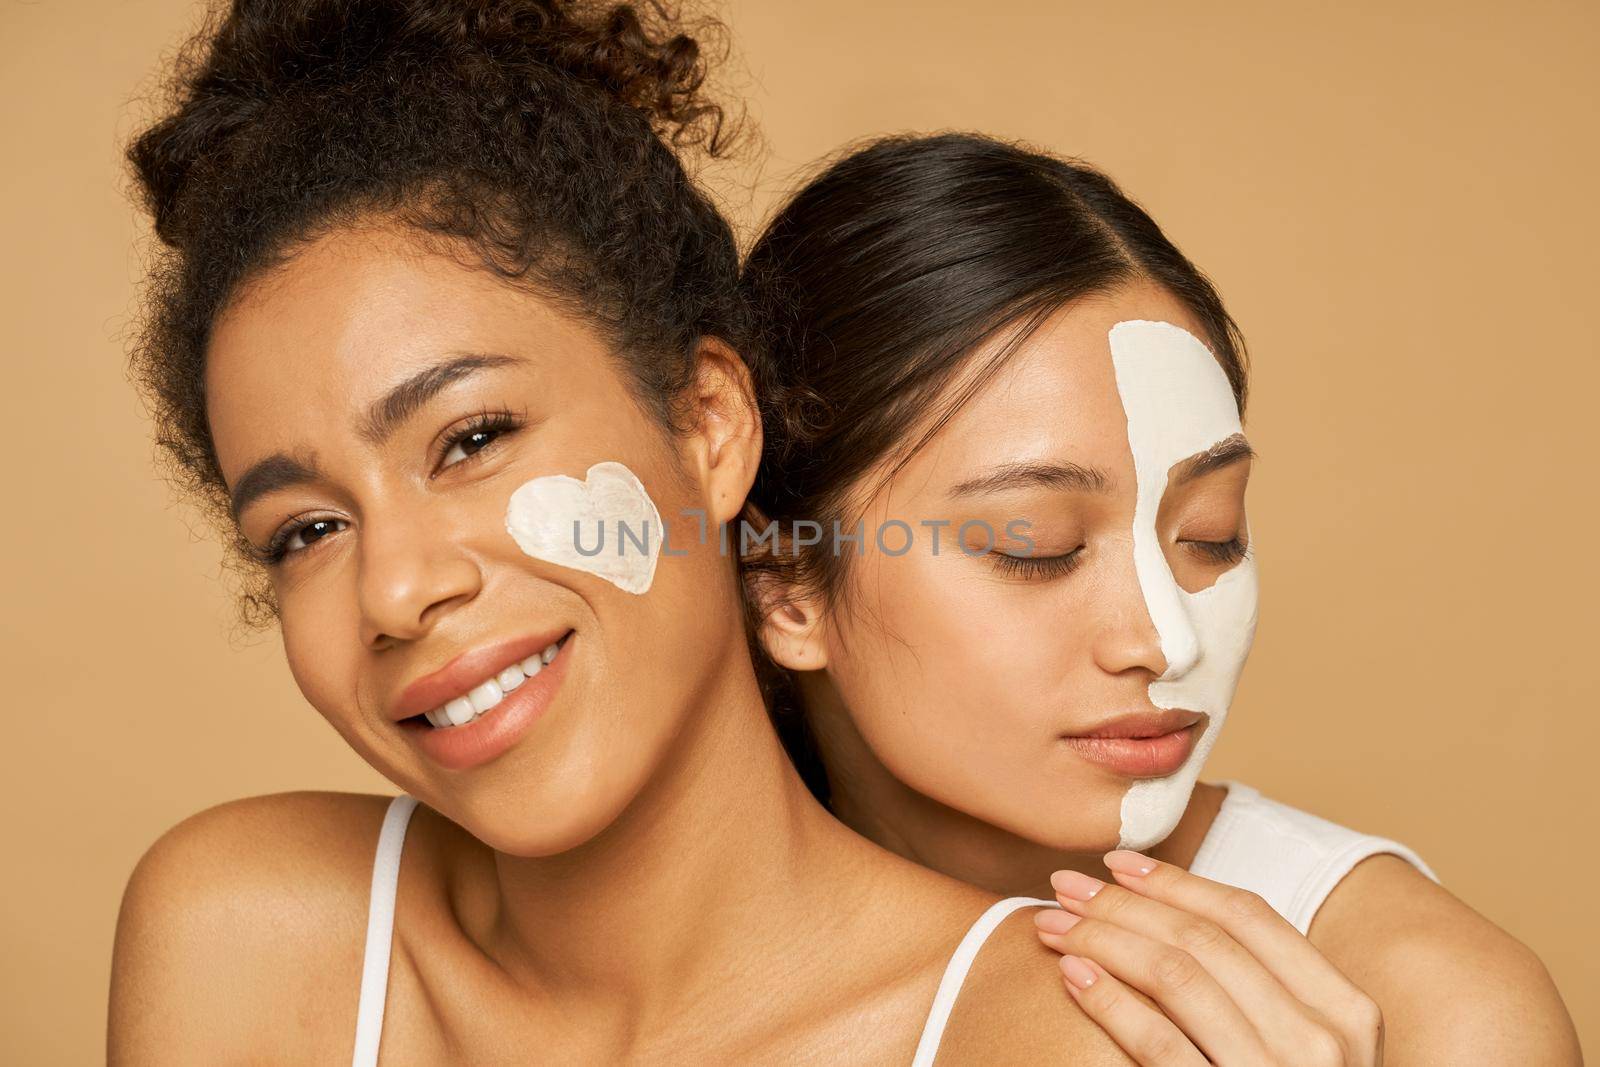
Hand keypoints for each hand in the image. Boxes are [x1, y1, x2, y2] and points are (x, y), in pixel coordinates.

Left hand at [1033, 851, 1382, 1065]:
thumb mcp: (1301, 1048)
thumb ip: (1260, 990)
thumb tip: (1176, 912)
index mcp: (1346, 1011)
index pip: (1249, 917)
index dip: (1178, 882)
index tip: (1118, 863)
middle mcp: (1321, 1042)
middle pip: (1203, 938)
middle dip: (1123, 903)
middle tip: (1063, 885)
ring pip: (1176, 976)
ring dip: (1102, 938)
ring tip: (1052, 925)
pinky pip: (1159, 1044)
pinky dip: (1109, 1000)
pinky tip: (1072, 976)